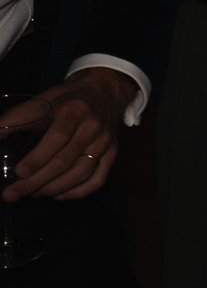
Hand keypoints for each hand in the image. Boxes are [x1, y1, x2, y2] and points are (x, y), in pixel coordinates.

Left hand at [0, 67, 134, 202]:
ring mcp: (105, 142)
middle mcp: (93, 127)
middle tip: (12, 193)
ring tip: (31, 194)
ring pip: (81, 173)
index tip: (19, 172)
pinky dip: (76, 192)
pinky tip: (57, 195)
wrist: (104, 92)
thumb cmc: (66, 99)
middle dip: (36, 181)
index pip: (57, 138)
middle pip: (66, 161)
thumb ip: (17, 118)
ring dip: (53, 189)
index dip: (38, 158)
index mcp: (74, 111)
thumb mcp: (42, 100)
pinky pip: (97, 180)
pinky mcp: (112, 154)